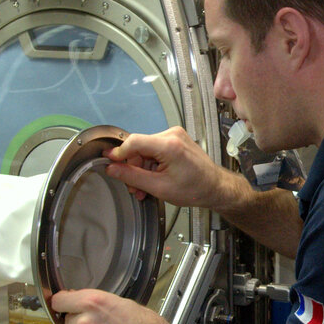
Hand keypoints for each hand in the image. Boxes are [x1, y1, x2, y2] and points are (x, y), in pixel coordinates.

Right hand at [107, 127, 240, 210]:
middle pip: (138, 147)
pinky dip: (150, 164)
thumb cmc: (195, 188)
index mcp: (169, 145)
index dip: (118, 153)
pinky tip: (152, 178)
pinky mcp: (175, 139)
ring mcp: (174, 135)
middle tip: (133, 187)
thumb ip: (132, 176)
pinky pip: (154, 149)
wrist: (215, 187)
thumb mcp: (158, 187)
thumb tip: (112, 168)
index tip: (108, 161)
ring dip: (141, 169)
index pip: (133, 142)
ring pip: (145, 150)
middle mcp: (172, 135)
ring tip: (144, 188)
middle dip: (133, 168)